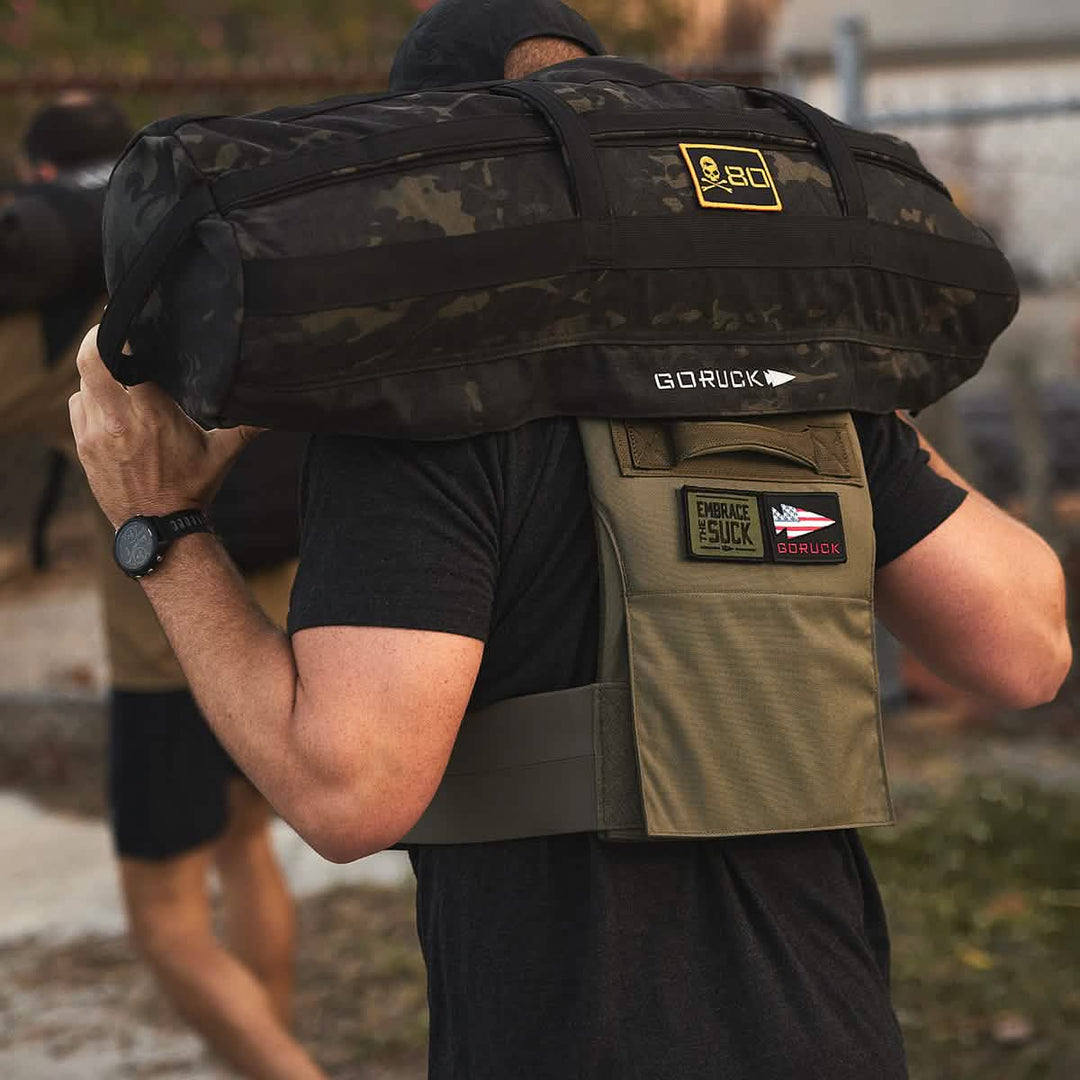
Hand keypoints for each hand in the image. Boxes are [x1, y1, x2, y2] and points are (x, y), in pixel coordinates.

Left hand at [69, 326, 261, 527]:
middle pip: (90, 361)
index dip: (125, 337)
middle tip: (111, 335)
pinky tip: (111, 408)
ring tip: (119, 379)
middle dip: (97, 341)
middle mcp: (118, 420)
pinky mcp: (82, 447)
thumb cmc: (192, 488)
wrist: (159, 528)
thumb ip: (246, 425)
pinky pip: (78, 406)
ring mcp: (94, 433)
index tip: (133, 328)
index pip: (124, 358)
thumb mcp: (222, 453)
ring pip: (83, 384)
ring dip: (98, 377)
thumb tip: (277, 410)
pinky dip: (91, 400)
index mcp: (153, 414)